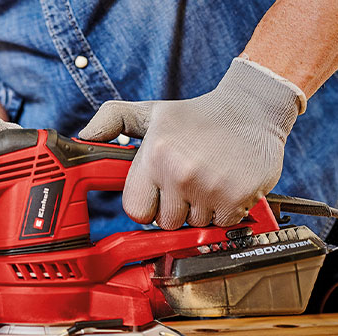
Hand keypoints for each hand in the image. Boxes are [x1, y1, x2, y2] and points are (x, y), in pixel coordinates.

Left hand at [79, 57, 305, 228]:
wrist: (253, 109)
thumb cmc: (198, 115)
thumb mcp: (152, 112)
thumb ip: (113, 120)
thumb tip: (84, 137)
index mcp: (155, 156)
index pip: (136, 210)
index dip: (147, 205)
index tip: (158, 194)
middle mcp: (180, 173)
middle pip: (166, 222)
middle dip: (176, 208)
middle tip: (188, 183)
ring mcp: (210, 188)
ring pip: (195, 225)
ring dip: (202, 209)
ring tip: (208, 179)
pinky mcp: (237, 198)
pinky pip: (222, 224)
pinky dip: (226, 211)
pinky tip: (226, 184)